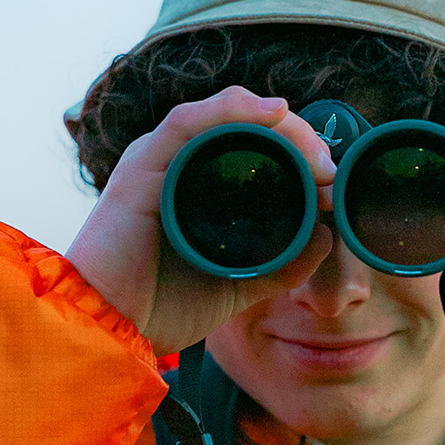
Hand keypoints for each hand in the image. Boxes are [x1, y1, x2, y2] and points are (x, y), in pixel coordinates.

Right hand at [66, 86, 335, 354]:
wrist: (110, 334)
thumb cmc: (158, 309)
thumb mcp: (238, 286)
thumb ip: (280, 265)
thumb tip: (325, 237)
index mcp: (196, 187)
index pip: (255, 148)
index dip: (301, 155)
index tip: (333, 185)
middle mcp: (178, 165)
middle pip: (247, 127)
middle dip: (298, 140)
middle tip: (330, 171)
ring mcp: (159, 161)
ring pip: (226, 116)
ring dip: (279, 126)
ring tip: (315, 153)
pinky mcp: (142, 165)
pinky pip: (189, 121)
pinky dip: (233, 109)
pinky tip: (274, 113)